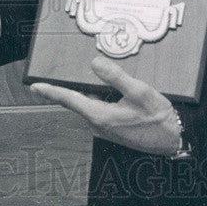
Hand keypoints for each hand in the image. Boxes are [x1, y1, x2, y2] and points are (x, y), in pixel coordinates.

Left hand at [29, 55, 181, 154]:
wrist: (172, 142)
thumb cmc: (158, 118)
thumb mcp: (140, 92)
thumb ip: (116, 77)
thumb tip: (95, 63)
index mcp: (100, 115)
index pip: (69, 100)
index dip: (51, 91)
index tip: (34, 87)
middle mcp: (97, 124)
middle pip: (76, 101)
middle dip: (67, 88)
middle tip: (54, 75)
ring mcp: (103, 128)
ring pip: (87, 105)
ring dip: (84, 92)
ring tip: (82, 76)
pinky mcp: (111, 129)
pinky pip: (97, 109)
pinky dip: (96, 98)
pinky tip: (105, 89)